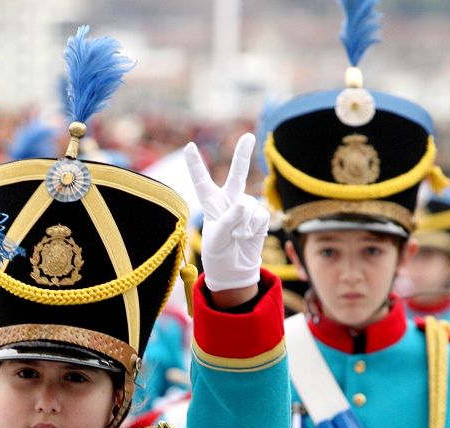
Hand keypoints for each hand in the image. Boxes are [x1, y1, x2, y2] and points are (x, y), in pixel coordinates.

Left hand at [184, 133, 270, 292]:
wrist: (235, 269)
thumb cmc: (219, 253)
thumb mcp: (217, 238)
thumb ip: (229, 219)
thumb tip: (245, 203)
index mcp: (211, 204)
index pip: (202, 182)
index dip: (196, 164)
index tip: (189, 146)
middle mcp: (229, 201)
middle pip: (236, 174)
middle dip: (243, 155)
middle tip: (248, 136)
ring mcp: (245, 207)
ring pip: (248, 207)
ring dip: (243, 226)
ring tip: (237, 238)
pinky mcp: (259, 216)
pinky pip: (259, 216)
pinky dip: (254, 228)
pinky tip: (249, 236)